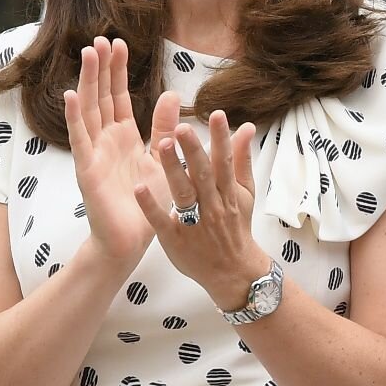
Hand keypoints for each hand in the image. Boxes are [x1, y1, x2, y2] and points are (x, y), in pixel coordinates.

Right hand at [63, 37, 168, 264]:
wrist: (133, 238)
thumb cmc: (148, 201)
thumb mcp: (163, 157)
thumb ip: (165, 128)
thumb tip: (172, 95)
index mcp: (125, 137)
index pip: (120, 97)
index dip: (118, 71)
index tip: (121, 43)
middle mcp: (106, 140)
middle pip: (102, 96)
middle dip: (102, 68)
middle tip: (102, 38)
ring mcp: (94, 152)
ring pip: (89, 110)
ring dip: (88, 81)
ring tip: (88, 53)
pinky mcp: (86, 168)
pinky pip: (80, 138)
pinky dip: (75, 116)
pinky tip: (71, 94)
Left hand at [134, 106, 268, 312]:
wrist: (233, 270)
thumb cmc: (235, 226)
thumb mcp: (245, 193)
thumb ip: (242, 159)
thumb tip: (246, 127)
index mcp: (228, 192)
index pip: (224, 161)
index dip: (221, 138)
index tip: (216, 114)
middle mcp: (212, 204)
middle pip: (202, 174)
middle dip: (193, 150)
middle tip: (182, 127)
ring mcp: (193, 222)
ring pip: (183, 193)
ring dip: (173, 170)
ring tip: (163, 145)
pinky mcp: (174, 238)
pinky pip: (161, 220)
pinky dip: (151, 205)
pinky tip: (139, 188)